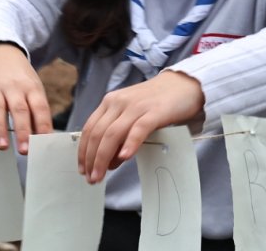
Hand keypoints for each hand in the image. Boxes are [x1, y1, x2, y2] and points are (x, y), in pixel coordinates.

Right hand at [0, 43, 52, 153]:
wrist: (0, 52)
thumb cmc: (20, 78)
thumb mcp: (33, 89)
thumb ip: (37, 112)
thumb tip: (44, 139)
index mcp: (31, 87)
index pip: (40, 107)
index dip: (43, 125)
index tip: (44, 143)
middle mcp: (13, 86)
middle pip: (19, 109)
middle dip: (22, 130)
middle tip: (24, 150)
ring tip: (2, 146)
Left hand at [77, 70, 204, 183]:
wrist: (182, 85)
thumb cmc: (156, 103)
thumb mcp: (131, 115)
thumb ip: (119, 135)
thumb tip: (110, 161)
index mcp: (110, 102)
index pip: (90, 128)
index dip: (83, 151)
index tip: (83, 169)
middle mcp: (118, 102)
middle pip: (98, 134)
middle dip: (92, 159)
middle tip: (91, 179)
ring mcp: (136, 106)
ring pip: (113, 134)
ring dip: (103, 158)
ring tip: (101, 175)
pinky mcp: (155, 112)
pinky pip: (138, 129)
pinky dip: (129, 143)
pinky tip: (124, 157)